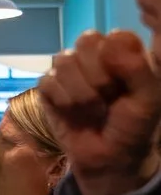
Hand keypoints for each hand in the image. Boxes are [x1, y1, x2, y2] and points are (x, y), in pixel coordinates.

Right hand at [40, 29, 160, 194]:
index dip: (117, 55)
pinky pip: (47, 81)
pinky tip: (73, 113)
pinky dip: (62, 101)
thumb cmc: (133, 127)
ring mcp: (70, 70)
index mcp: (126, 53)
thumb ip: (137, 68)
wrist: (107, 159)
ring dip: (80, 92)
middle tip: (109, 98)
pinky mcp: (48, 87)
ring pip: (64, 60)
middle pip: (86, 41)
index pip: (116, 34)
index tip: (126, 78)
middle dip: (98, 76)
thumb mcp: (147, 100)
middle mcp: (97, 55)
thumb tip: (110, 39)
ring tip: (92, 109)